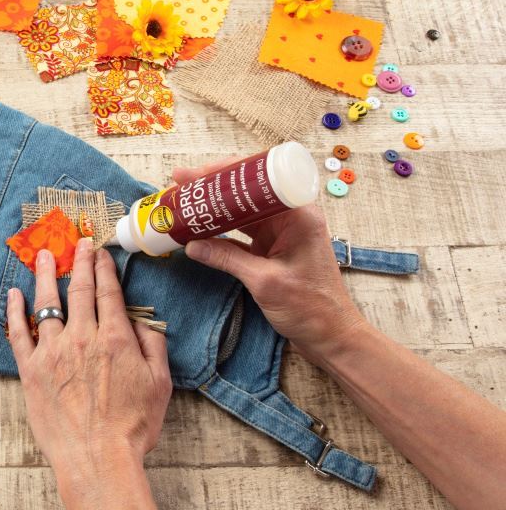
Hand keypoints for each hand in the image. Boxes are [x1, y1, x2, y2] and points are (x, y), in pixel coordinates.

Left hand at [6, 237, 170, 509]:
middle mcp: (82, 336)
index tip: (100, 252)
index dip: (104, 268)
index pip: (108, 291)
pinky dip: (15, 310)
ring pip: (46, 303)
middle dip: (80, 262)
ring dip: (45, 275)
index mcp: (115, 337)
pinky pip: (18, 333)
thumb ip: (152, 345)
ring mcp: (53, 352)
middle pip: (79, 289)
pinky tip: (14, 294)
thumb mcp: (160, 384)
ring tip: (44, 255)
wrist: (97, 458)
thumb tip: (143, 320)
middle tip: (79, 244)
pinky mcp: (31, 370)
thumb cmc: (133, 426)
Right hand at [174, 159, 366, 367]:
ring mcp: (280, 232)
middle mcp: (290, 217)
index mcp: (299, 215)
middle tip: (180, 182)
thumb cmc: (311, 307)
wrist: (330, 335)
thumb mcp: (265, 281)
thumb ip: (227, 260)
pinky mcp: (271, 248)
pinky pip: (240, 232)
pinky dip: (220, 230)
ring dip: (214, 208)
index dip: (224, 173)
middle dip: (213, 187)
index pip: (258, 181)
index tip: (195, 175)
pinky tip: (198, 229)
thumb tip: (191, 245)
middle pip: (247, 192)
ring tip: (184, 201)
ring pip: (241, 211)